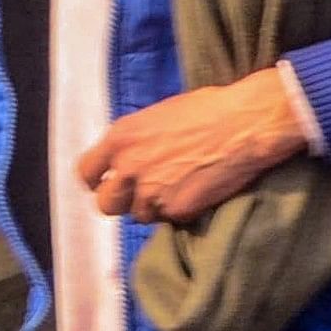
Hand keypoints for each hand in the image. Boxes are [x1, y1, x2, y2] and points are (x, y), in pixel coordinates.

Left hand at [76, 70, 309, 225]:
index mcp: (121, 138)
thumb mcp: (158, 115)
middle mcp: (130, 167)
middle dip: (122, 200)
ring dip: (153, 207)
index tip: (108, 182)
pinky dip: (179, 211)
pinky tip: (195, 192)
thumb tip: (130, 157)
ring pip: (139, 215)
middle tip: (142, 192)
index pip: (86, 173)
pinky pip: (169, 220)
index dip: (97, 180)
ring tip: (177, 188)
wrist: (244, 124)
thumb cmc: (207, 109)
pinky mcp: (177, 210)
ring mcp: (152, 192)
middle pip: (106, 204)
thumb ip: (136, 141)